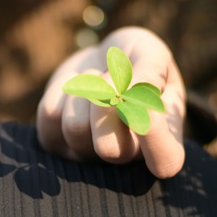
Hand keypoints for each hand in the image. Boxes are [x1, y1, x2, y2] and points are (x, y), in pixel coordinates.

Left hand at [36, 26, 185, 177]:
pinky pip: (50, 117)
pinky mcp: (56, 142)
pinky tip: (76, 87)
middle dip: (106, 106)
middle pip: (109, 150)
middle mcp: (125, 156)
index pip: (165, 162)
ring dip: (85, 91)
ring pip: (76, 129)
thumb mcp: (153, 54)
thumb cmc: (136, 60)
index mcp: (162, 140)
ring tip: (97, 80)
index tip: (148, 106)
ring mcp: (87, 154)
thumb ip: (151, 72)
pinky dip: (61, 90)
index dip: (155, 139)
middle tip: (111, 81)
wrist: (103, 60)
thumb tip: (132, 92)